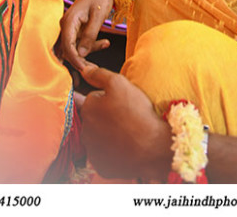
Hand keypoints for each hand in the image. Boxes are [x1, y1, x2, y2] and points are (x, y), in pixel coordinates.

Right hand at [58, 0, 112, 70]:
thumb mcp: (98, 16)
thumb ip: (89, 36)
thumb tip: (80, 55)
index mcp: (69, 20)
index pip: (67, 46)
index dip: (75, 60)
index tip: (85, 69)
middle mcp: (66, 23)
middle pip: (69, 48)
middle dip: (81, 58)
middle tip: (94, 67)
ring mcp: (71, 25)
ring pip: (76, 45)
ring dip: (89, 49)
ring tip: (106, 44)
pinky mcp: (78, 26)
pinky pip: (81, 40)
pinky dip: (91, 43)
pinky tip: (105, 42)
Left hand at [80, 62, 170, 180]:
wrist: (152, 147)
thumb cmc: (136, 113)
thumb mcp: (119, 83)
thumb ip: (99, 74)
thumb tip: (84, 69)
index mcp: (88, 109)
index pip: (92, 98)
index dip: (107, 98)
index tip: (120, 103)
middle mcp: (85, 131)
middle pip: (94, 118)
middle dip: (105, 115)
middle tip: (125, 116)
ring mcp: (92, 151)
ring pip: (97, 136)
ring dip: (107, 133)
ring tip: (127, 131)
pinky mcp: (101, 166)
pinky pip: (104, 154)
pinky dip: (111, 150)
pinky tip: (125, 146)